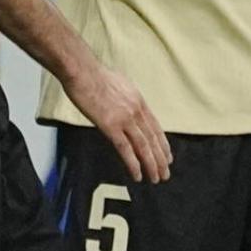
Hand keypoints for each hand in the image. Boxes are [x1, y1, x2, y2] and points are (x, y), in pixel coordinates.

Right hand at [63, 64, 172, 182]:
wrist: (83, 72)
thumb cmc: (95, 76)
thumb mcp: (121, 84)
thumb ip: (127, 98)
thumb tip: (127, 104)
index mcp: (139, 101)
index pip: (155, 127)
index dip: (162, 143)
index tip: (168, 156)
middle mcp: (136, 111)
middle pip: (152, 139)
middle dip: (161, 158)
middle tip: (165, 173)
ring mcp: (125, 119)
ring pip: (143, 146)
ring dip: (151, 164)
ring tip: (156, 178)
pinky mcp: (110, 126)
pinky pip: (125, 149)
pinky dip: (133, 164)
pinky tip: (138, 175)